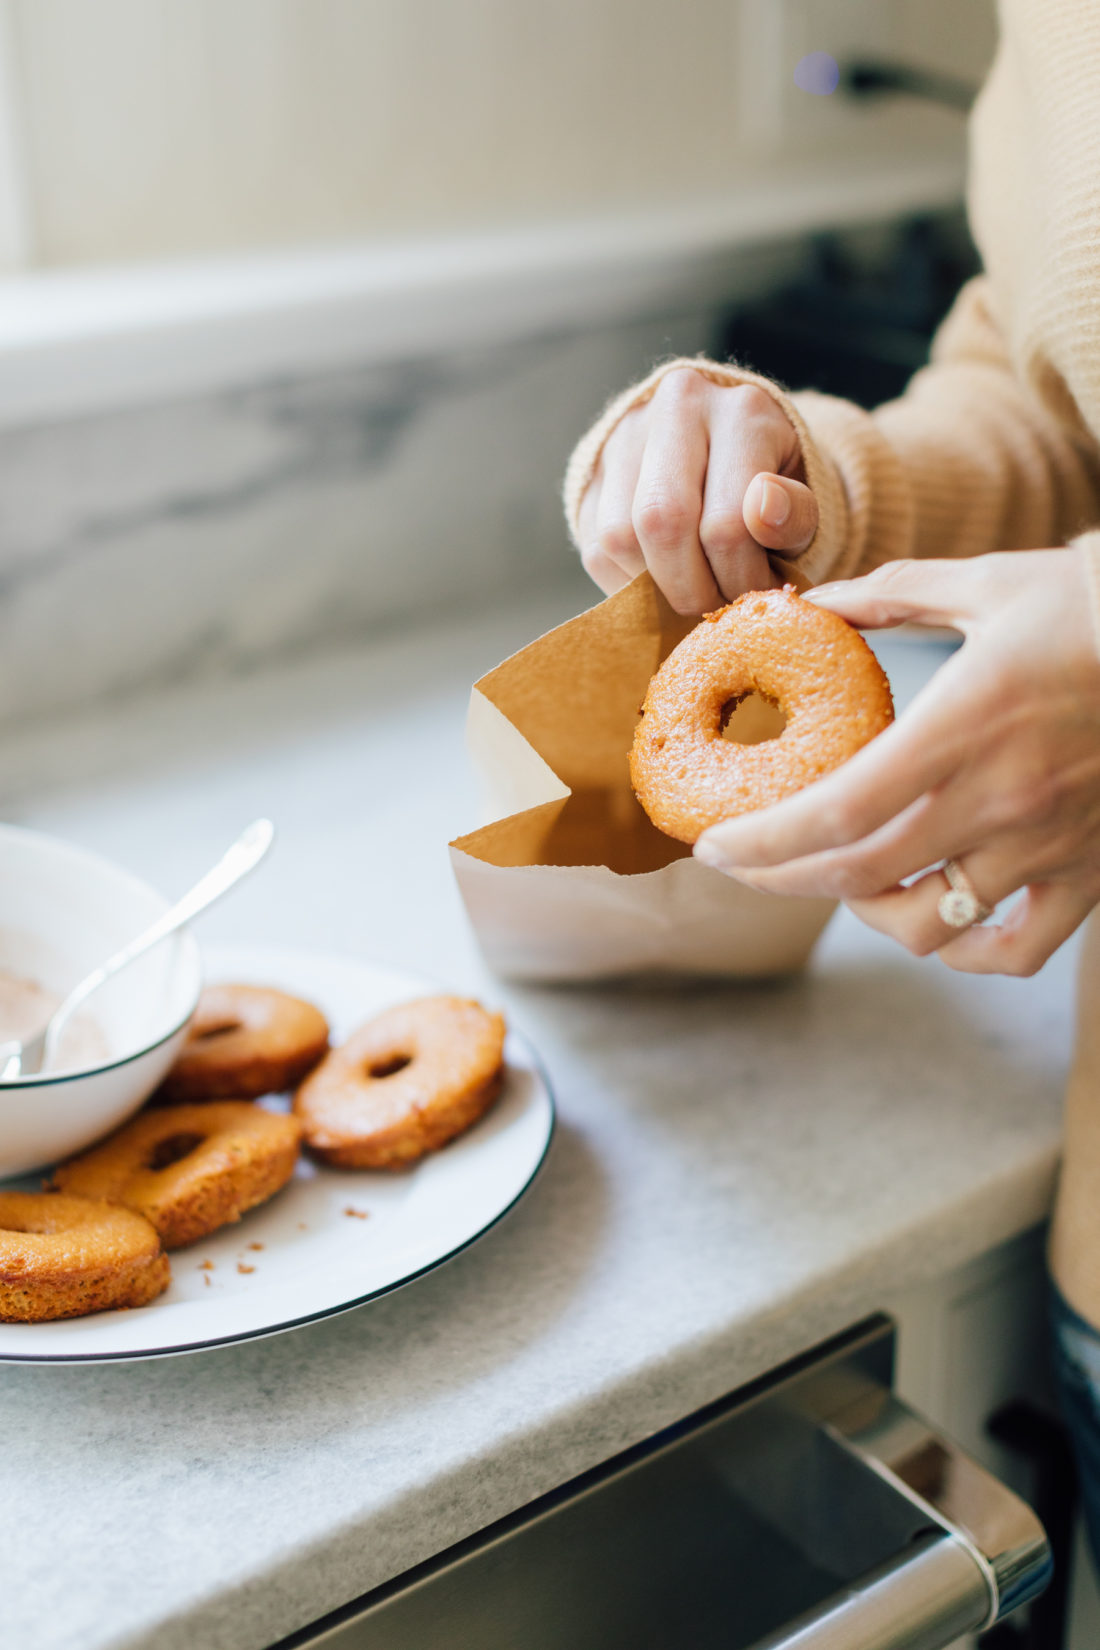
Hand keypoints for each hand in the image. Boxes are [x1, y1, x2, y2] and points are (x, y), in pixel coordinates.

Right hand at [577, 369, 818, 614]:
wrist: (724, 447)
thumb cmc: (769, 485)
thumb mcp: (800, 500)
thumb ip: (795, 514)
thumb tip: (763, 510)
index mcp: (741, 412)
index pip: (728, 521)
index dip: (741, 578)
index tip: (756, 593)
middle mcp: (676, 408)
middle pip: (663, 522)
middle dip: (691, 588)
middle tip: (715, 606)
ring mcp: (624, 436)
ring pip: (620, 539)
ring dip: (656, 589)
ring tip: (692, 588)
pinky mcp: (593, 472)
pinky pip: (596, 549)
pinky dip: (628, 583)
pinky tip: (662, 579)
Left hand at [693, 551, 1099, 975]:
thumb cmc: (1094, 604)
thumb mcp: (988, 582)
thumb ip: (891, 595)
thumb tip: (812, 603)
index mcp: (966, 725)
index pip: (839, 811)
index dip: (764, 842)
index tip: (714, 845)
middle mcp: (1002, 798)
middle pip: (862, 874)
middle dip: (783, 878)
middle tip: (744, 865)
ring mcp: (1048, 844)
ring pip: (931, 924)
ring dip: (868, 914)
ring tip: (846, 882)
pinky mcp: (1090, 872)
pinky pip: (1017, 950)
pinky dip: (966, 953)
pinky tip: (937, 924)